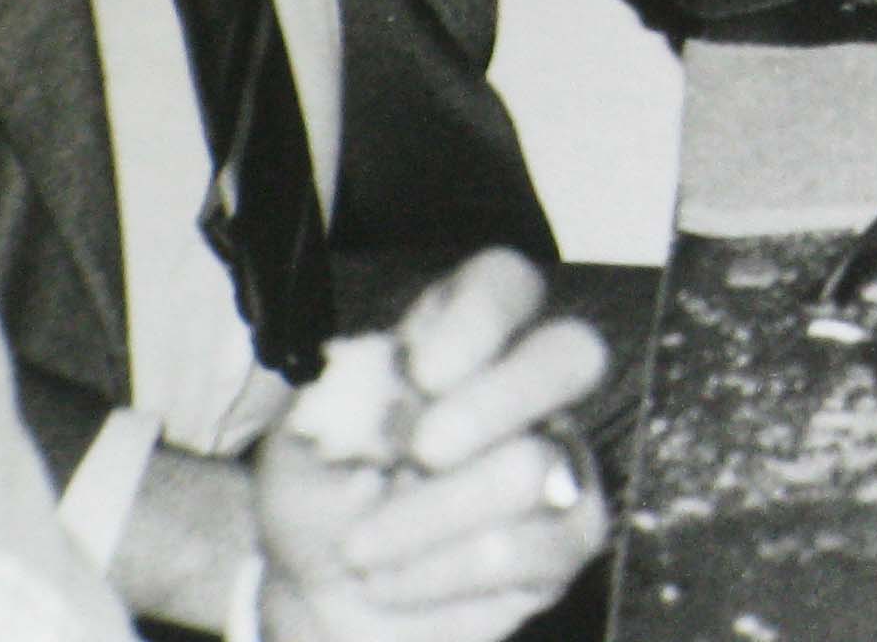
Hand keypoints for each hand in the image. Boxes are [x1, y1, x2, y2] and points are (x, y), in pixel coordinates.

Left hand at [254, 251, 609, 641]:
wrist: (321, 591)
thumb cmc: (322, 495)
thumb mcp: (303, 438)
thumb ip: (339, 399)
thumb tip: (378, 389)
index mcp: (460, 339)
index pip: (506, 285)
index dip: (480, 316)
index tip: (420, 372)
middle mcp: (526, 392)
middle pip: (572, 355)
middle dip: (497, 401)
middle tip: (423, 449)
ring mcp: (559, 464)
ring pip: (533, 470)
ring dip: (427, 515)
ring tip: (360, 546)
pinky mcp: (564, 542)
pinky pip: (518, 552)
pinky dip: (433, 572)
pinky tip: (388, 579)